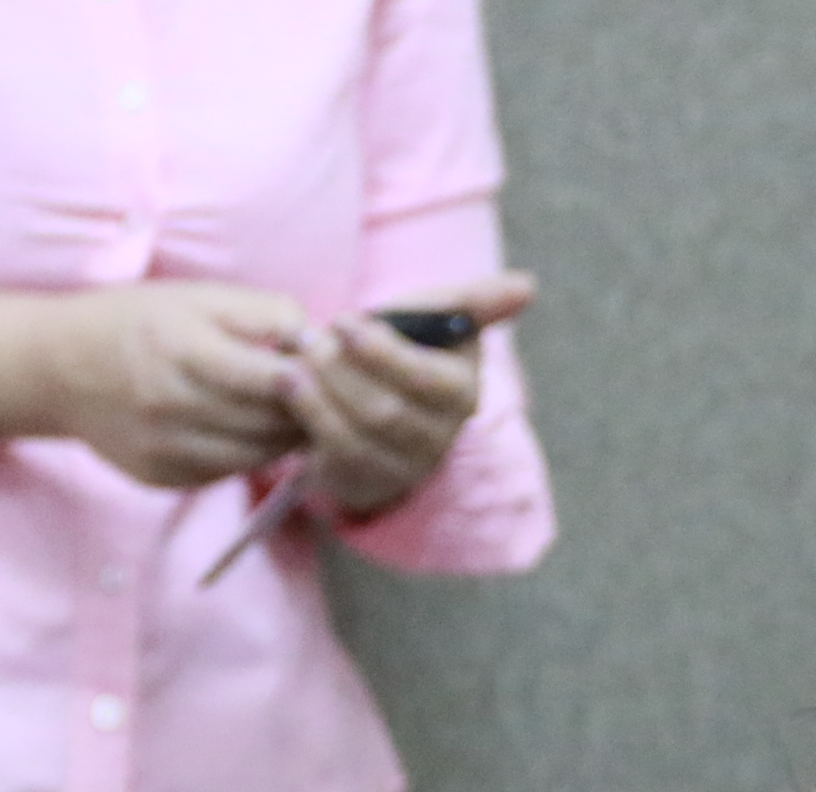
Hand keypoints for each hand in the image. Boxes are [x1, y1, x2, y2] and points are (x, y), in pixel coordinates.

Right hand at [44, 281, 309, 487]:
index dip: (313, 379)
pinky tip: (252, 432)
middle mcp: (172, 404)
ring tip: (296, 414)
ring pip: (258, 455)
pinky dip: (251, 454)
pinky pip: (228, 472)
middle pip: (271, 423)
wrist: (55, 369)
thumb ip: (262, 313)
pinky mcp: (164, 476)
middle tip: (328, 396)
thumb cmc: (135, 322)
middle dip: (308, 411)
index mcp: (184, 350)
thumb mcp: (195, 297)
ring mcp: (166, 448)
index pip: (274, 380)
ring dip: (287, 438)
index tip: (330, 370)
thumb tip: (319, 340)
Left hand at [286, 272, 535, 518]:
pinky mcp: (369, 481)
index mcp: (462, 391)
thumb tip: (527, 286)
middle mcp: (441, 435)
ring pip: (361, 432)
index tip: (344, 320)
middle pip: (389, 409)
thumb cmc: (406, 352)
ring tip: (291, 359)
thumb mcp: (436, 321)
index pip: (428, 380)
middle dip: (341, 370)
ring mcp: (406, 464)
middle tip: (306, 337)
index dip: (383, 352)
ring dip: (321, 392)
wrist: (374, 406)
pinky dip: (310, 416)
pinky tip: (288, 385)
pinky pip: (338, 455)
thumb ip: (472, 300)